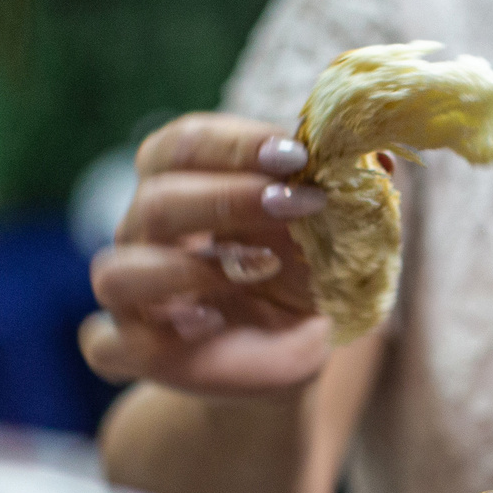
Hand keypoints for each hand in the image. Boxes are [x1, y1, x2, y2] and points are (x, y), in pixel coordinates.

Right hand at [78, 112, 336, 394]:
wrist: (286, 349)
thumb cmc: (298, 271)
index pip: (182, 143)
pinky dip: (154, 337)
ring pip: (119, 271)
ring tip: (258, 268)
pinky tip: (208, 326)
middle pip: (155, 201)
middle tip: (298, 203)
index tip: (297, 153)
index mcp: (180, 181)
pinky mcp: (131, 349)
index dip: (235, 144)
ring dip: (191, 268)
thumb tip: (382, 155)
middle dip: (229, 197)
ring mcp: (131, 295)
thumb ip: (349, 189)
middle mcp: (143, 232)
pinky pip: (110, 345)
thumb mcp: (332, 229)